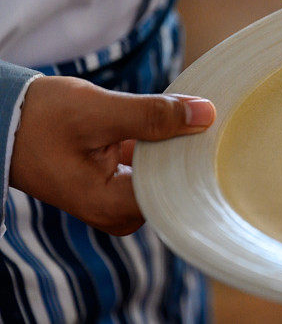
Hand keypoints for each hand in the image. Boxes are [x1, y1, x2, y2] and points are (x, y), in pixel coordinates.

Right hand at [9, 75, 215, 235]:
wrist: (1, 118)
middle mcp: (115, 211)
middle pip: (173, 185)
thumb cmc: (40, 118)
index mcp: (110, 206)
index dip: (199, 161)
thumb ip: (153, 115)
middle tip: (213, 119)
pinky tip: (175, 120)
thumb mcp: (99, 112)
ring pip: (164, 173)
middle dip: (191, 151)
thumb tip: (206, 113)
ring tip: (198, 116)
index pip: (177, 193)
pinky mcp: (114, 181)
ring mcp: (114, 198)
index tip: (218, 132)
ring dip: (177, 145)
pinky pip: (151, 165)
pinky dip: (162, 143)